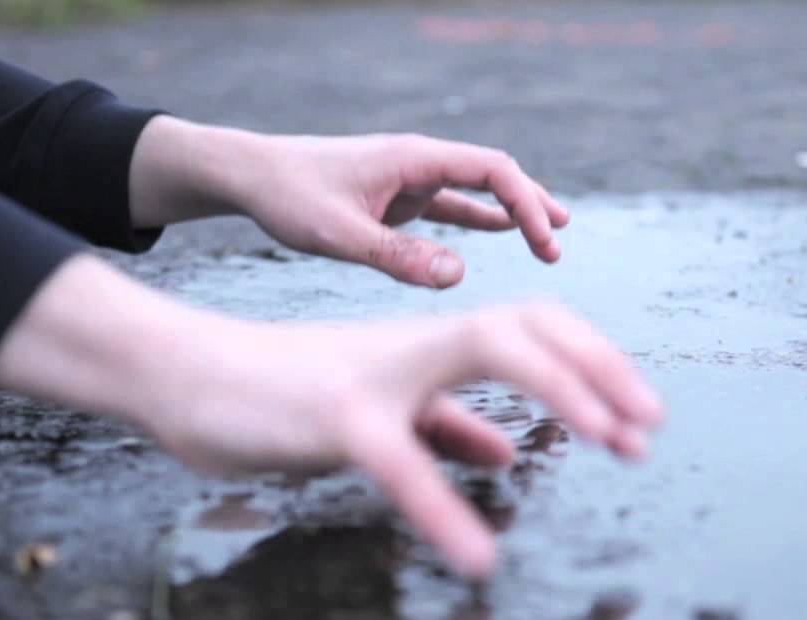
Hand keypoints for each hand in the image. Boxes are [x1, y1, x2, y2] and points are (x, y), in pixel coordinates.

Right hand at [0, 257, 663, 577]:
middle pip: (528, 325)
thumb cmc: (289, 392)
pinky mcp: (333, 418)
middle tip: (650, 424)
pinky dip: (442, 505)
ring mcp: (379, 375)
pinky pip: (399, 459)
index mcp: (430, 348)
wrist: (194, 376)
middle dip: (600, 367)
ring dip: (560, 392)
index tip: (638, 413)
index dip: (593, 362)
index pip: (531, 329)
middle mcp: (417, 347)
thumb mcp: (384, 408)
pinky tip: (477, 557)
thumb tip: (507, 452)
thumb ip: (446, 424)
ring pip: (486, 352)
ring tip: (612, 442)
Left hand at [130, 119, 569, 287]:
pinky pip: (451, 204)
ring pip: (477, 189)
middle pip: (495, 175)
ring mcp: (409, 178)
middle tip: (556, 248)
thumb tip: (459, 274)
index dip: (527, 203)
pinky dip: (480, 217)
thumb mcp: (340, 235)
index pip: (492, 169)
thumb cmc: (289, 198)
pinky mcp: (396, 197)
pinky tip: (503, 233)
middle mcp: (418, 162)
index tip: (545, 242)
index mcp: (412, 158)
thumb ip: (398, 257)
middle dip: (532, 207)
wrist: (249, 176)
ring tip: (551, 239)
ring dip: (514, 212)